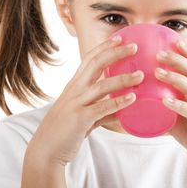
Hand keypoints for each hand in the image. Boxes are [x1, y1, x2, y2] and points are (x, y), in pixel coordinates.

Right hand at [26, 36, 142, 166]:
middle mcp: (75, 90)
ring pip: (102, 85)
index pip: (90, 58)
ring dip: (123, 79)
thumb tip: (122, 109)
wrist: (45, 150)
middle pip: (96, 64)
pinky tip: (132, 99)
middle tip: (134, 46)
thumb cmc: (65, 129)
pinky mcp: (80, 118)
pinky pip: (102, 108)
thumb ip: (102, 109)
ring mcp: (77, 103)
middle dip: (116, 53)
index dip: (104, 46)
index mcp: (75, 85)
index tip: (119, 37)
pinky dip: (118, 102)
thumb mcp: (84, 114)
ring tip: (141, 75)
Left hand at [155, 39, 186, 175]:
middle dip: (176, 59)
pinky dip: (178, 105)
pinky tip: (164, 101)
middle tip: (158, 53)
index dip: (186, 52)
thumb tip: (141, 102)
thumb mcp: (178, 116)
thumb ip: (164, 107)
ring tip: (157, 72)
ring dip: (174, 77)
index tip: (172, 40)